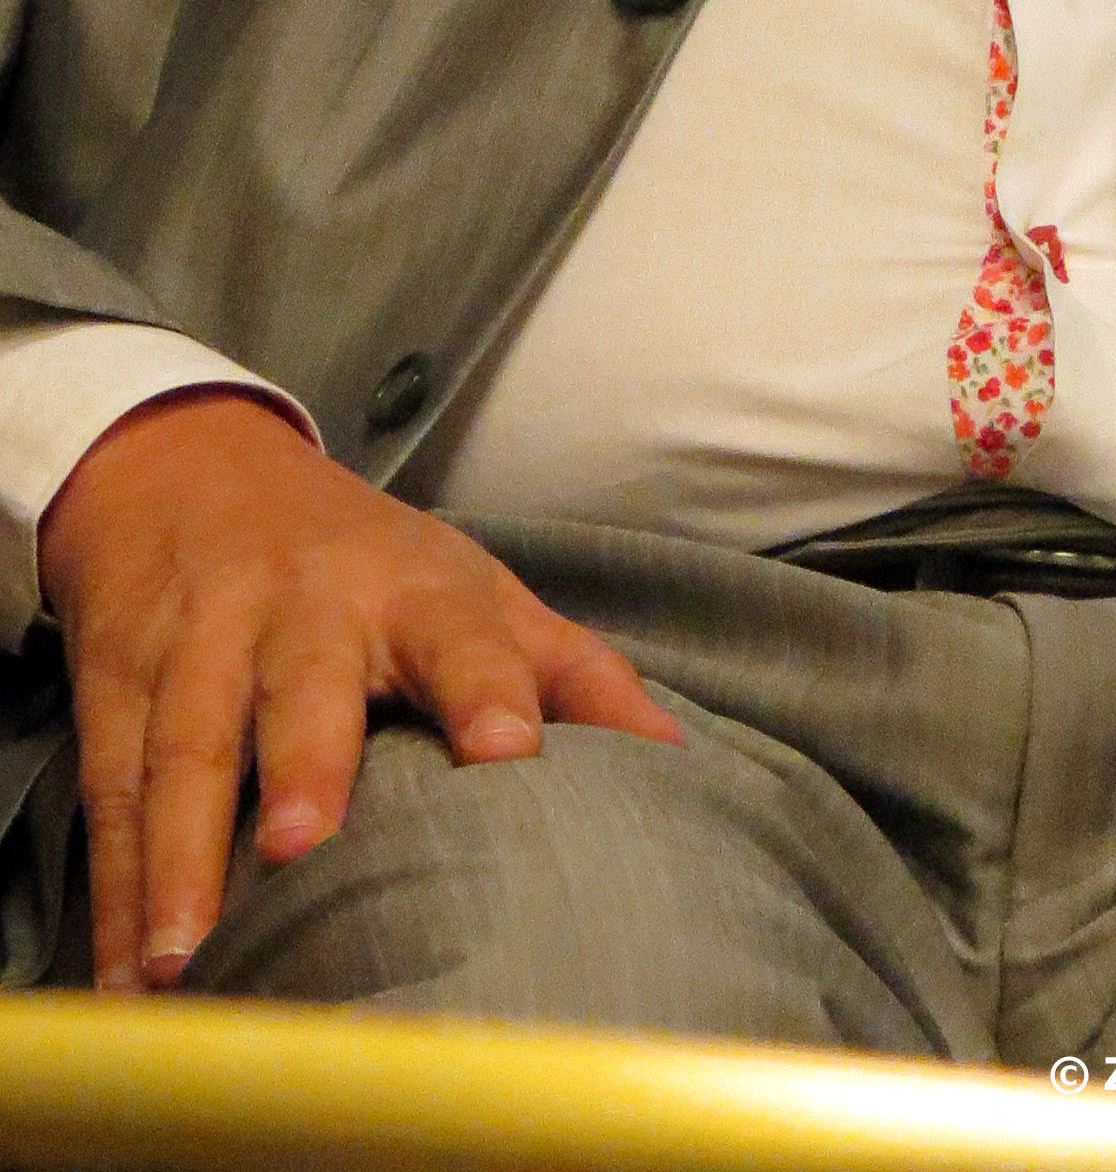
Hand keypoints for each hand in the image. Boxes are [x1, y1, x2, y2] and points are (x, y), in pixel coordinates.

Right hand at [38, 388, 681, 994]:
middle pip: (305, 683)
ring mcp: (205, 642)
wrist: (195, 472)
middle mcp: (306, 610)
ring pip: (190, 743)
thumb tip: (677, 764)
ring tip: (182, 951)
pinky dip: (114, 883)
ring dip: (182, 852)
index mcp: (417, 591)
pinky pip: (113, 789)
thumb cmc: (368, 564)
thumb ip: (575, 676)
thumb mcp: (477, 595)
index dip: (487, 689)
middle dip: (307, 761)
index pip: (464, 637)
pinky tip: (125, 967)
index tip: (508, 750)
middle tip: (301, 849)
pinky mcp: (120, 683)